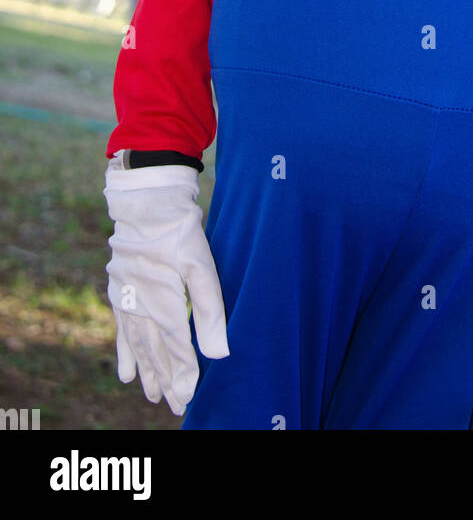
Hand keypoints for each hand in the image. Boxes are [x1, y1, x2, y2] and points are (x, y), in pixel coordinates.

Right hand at [103, 163, 228, 415]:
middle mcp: (141, 306)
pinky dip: (125, 352)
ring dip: (146, 372)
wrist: (146, 201)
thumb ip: (210, 310)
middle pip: (156, 352)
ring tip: (153, 395)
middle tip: (175, 406)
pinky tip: (125, 371)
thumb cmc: (179, 231)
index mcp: (163, 302)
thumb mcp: (201, 265)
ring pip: (137, 345)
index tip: (190, 397)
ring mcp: (126, 299)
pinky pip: (121, 330)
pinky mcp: (119, 290)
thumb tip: (218, 354)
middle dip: (167, 380)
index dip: (184, 374)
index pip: (177, 348)